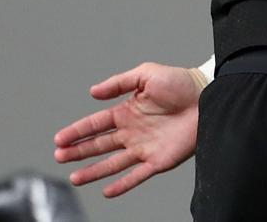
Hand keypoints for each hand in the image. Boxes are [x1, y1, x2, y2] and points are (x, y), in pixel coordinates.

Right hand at [53, 63, 201, 197]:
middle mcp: (132, 132)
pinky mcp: (159, 160)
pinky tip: (107, 191)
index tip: (59, 139)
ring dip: (94, 171)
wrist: (208, 96)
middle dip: (79, 152)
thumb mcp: (146, 75)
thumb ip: (119, 82)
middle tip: (60, 157)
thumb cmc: (180, 83)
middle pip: (99, 145)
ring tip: (75, 178)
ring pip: (113, 163)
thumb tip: (93, 92)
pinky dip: (122, 184)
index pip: (96, 124)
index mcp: (127, 112)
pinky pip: (137, 175)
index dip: (77, 131)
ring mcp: (144, 148)